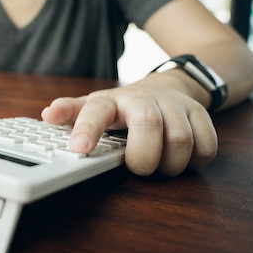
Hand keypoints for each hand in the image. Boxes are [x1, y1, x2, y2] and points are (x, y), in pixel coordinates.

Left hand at [40, 80, 217, 176]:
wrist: (168, 86)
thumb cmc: (124, 105)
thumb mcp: (95, 106)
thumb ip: (72, 112)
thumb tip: (47, 115)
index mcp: (113, 101)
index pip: (96, 110)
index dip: (88, 128)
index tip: (79, 148)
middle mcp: (145, 100)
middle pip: (148, 125)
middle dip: (142, 157)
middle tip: (138, 167)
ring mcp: (176, 106)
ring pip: (180, 140)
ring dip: (169, 164)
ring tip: (159, 164)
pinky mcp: (201, 115)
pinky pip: (206, 146)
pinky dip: (195, 161)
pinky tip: (181, 158)